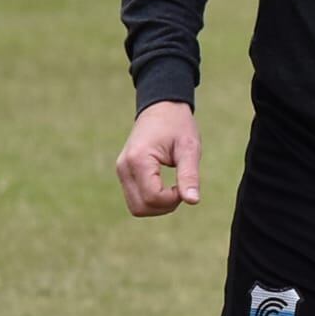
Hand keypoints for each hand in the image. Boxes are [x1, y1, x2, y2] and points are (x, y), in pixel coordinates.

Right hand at [116, 100, 200, 216]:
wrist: (161, 108)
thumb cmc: (177, 125)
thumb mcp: (189, 148)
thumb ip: (190, 175)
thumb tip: (193, 201)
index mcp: (138, 159)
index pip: (152, 197)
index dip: (173, 199)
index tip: (186, 184)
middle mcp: (124, 167)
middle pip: (140, 208)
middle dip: (165, 206)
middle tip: (181, 188)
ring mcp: (121, 171)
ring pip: (136, 207)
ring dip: (158, 206)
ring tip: (174, 187)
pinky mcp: (124, 173)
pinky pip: (135, 199)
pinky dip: (152, 200)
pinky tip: (165, 186)